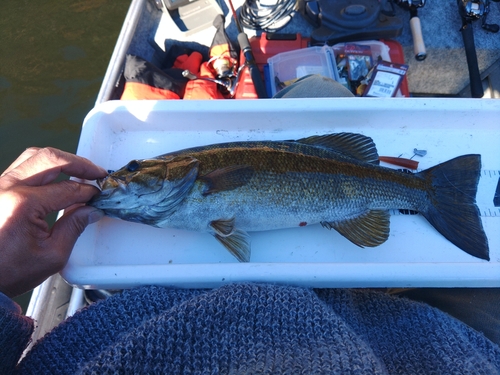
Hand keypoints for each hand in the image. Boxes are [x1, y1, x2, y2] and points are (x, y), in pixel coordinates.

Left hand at [0, 147, 106, 297]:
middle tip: (95, 173)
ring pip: (34, 156)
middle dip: (79, 163)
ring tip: (78, 170)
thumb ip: (74, 227)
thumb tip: (90, 210)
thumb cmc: (8, 272)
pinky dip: (44, 167)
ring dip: (60, 160)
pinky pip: (22, 166)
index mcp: (23, 204)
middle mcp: (6, 188)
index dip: (88, 192)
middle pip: (51, 159)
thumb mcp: (53, 255)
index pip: (67, 189)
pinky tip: (57, 176)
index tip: (98, 196)